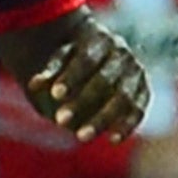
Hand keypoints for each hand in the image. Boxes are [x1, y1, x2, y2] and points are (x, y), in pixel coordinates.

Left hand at [26, 21, 148, 143]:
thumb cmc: (72, 59)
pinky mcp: (143, 91)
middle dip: (82, 101)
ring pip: (123, 98)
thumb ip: (49, 71)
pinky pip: (138, 110)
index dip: (72, 76)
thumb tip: (35, 84)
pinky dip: (127, 125)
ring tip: (81, 136)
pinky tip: (112, 139)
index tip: (55, 94)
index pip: (87, 58)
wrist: (99, 56)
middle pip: (105, 80)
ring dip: (102, 118)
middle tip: (60, 120)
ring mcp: (136, 72)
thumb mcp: (59, 60)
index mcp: (100, 38)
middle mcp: (122, 54)